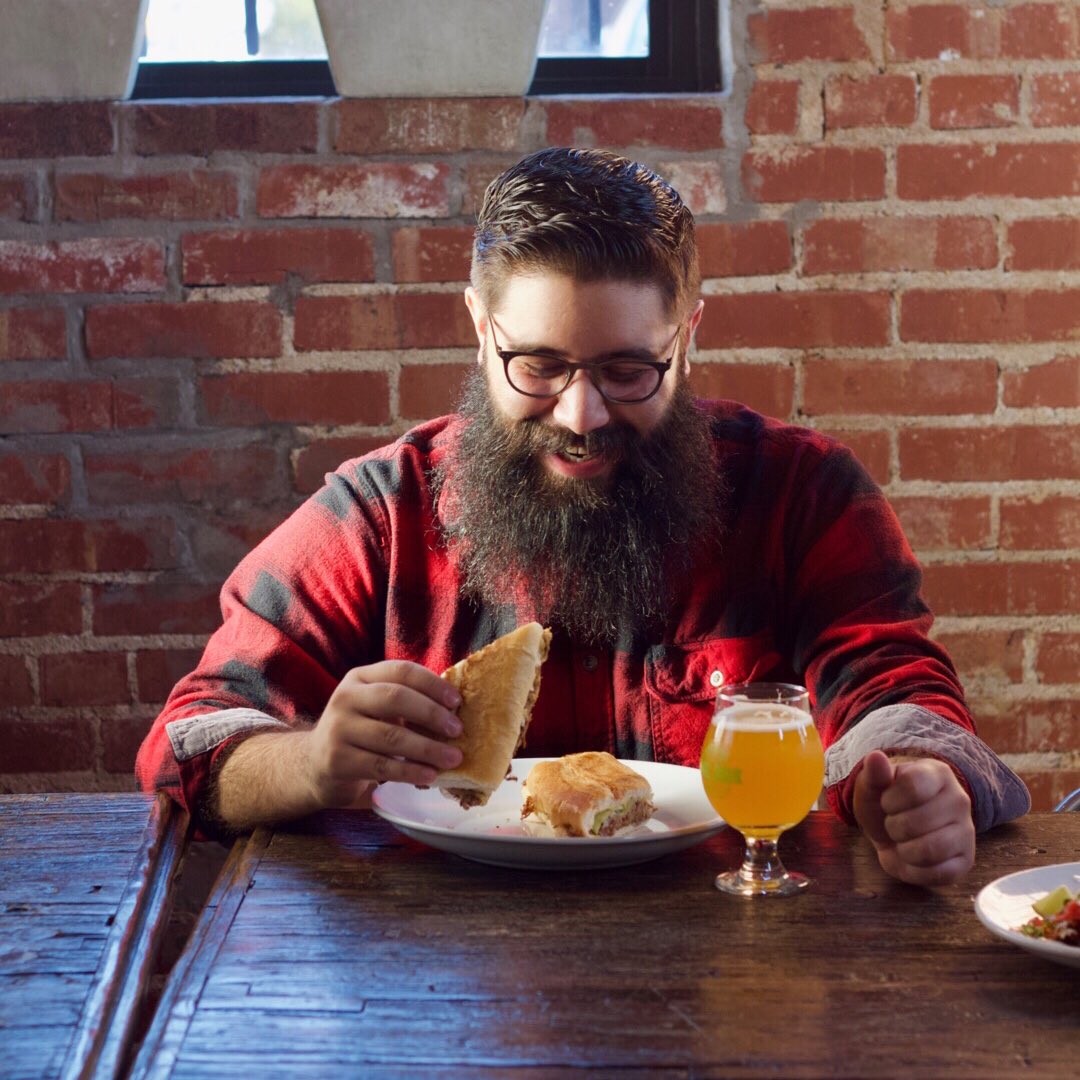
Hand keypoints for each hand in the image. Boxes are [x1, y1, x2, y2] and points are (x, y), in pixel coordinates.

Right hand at [304, 660, 463, 809]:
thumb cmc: (360, 731)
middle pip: (395, 698)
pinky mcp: (338, 760)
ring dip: (427, 748)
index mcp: (360, 677)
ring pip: (391, 736)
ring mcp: (338, 729)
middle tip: (457, 730)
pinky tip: (429, 776)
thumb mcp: (376, 707)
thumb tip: (455, 708)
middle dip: (431, 714)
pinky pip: (381, 766)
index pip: (401, 671)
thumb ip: (406, 701)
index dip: (432, 684)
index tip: (457, 701)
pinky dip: (410, 771)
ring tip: (452, 758)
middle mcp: (345, 697)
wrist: (315, 764)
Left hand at [852, 750, 974, 886]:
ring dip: (904, 850)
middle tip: (893, 824)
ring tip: (902, 841)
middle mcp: (960, 800)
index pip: (913, 787)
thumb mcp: (872, 786)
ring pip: (931, 850)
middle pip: (917, 822)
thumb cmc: (885, 803)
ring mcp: (967, 831)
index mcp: (937, 774)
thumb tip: (875, 756)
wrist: (895, 830)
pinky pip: (939, 873)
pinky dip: (915, 871)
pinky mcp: (966, 860)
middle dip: (893, 828)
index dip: (889, 800)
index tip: (886, 802)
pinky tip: (911, 858)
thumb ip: (873, 773)